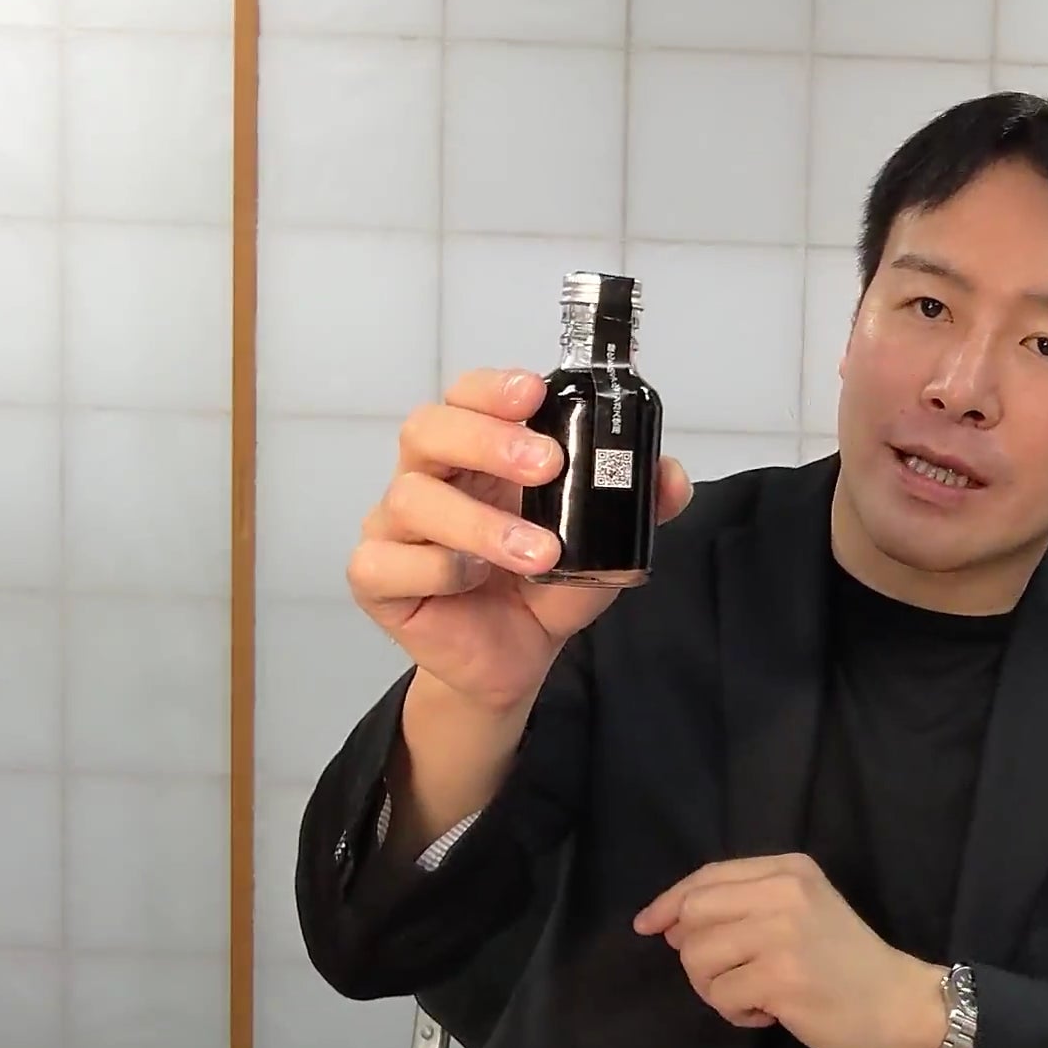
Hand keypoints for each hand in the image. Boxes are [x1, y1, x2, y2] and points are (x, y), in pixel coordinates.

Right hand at [347, 367, 693, 710]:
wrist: (516, 659)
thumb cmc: (544, 585)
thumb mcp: (604, 542)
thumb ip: (638, 505)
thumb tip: (670, 476)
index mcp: (475, 454)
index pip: (467, 397)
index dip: (493, 388)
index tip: (535, 392)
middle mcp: (429, 477)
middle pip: (427, 429)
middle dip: (488, 439)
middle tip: (547, 464)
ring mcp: (396, 527)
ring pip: (411, 498)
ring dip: (481, 523)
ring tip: (540, 554)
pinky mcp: (377, 579)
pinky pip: (385, 562)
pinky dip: (436, 568)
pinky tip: (474, 580)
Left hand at [633, 854, 949, 1047]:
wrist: (899, 1002)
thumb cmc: (846, 960)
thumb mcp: (802, 908)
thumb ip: (745, 902)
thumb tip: (670, 922)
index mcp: (790, 869)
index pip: (709, 875)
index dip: (670, 901)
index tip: (649, 924)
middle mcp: (785, 891)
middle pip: (693, 912)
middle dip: (693, 951)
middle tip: (723, 974)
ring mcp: (783, 933)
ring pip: (698, 957)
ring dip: (714, 988)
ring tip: (753, 994)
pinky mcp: (781, 976)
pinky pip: (720, 995)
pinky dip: (735, 1012)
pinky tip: (768, 1012)